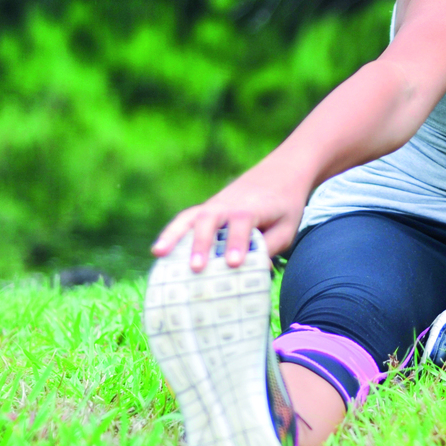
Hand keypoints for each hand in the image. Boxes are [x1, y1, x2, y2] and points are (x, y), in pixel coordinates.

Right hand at [150, 165, 307, 270]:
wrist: (281, 173)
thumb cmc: (285, 206)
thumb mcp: (287, 228)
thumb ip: (270, 247)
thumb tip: (254, 272)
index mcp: (251, 207)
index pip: (241, 224)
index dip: (237, 243)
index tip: (233, 263)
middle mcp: (228, 204)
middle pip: (209, 219)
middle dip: (201, 243)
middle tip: (196, 267)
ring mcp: (214, 205)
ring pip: (190, 217)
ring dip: (173, 235)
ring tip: (158, 254)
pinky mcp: (206, 209)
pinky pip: (186, 220)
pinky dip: (171, 233)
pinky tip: (159, 251)